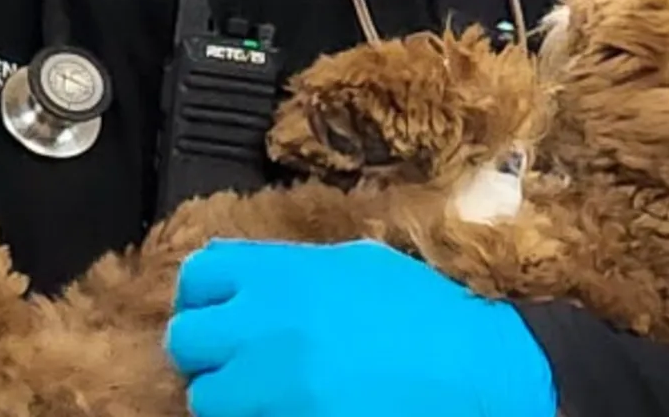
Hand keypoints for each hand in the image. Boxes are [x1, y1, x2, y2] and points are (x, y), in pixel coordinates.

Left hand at [164, 238, 555, 416]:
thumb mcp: (359, 266)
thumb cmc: (430, 317)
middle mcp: (271, 324)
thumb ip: (292, 272)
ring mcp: (280, 384)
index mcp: (286, 274)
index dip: (203, 297)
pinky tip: (290, 412)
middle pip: (186, 340)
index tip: (218, 314)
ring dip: (229, 398)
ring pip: (206, 398)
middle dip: (207, 354)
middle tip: (236, 365)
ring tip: (268, 397)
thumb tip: (244, 287)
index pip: (199, 274)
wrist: (482, 374)